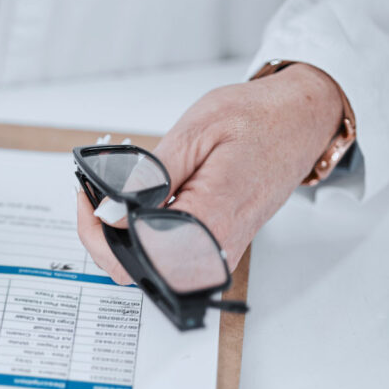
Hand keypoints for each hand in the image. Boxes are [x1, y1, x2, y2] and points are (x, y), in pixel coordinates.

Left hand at [77, 63, 343, 283]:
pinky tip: (142, 200)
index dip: (97, 230)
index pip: (133, 255)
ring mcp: (215, 253)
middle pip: (133, 268)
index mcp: (208, 222)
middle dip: (103, 233)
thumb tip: (109, 213)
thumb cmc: (258, 119)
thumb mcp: (194, 132)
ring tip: (119, 190)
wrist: (301, 122)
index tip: (87, 194)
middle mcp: (213, 248)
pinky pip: (166, 255)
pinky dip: (144, 232)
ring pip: (147, 264)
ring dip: (122, 233)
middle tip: (95, 190)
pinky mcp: (214, 248)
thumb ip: (147, 179)